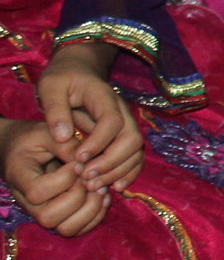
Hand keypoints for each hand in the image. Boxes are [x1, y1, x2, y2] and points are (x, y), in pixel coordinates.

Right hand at [2, 118, 110, 236]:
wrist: (22, 152)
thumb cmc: (34, 140)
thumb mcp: (46, 134)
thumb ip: (65, 145)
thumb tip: (88, 159)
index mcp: (20, 179)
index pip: (38, 192)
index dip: (64, 178)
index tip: (79, 162)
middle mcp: (28, 203)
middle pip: (49, 217)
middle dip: (78, 197)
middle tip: (90, 177)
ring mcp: (43, 213)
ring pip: (65, 229)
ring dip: (90, 210)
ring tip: (100, 188)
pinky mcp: (59, 217)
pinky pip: (78, 229)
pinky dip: (96, 216)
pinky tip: (103, 195)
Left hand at [37, 43, 141, 192]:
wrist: (78, 71)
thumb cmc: (62, 79)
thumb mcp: (51, 87)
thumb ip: (56, 110)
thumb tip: (65, 137)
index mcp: (105, 97)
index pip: (111, 121)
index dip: (98, 142)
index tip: (77, 159)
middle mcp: (123, 111)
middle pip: (132, 139)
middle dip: (110, 162)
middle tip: (86, 178)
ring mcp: (127, 124)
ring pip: (136, 151)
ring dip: (118, 171)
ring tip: (93, 185)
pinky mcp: (124, 136)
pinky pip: (135, 157)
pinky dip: (128, 173)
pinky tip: (114, 187)